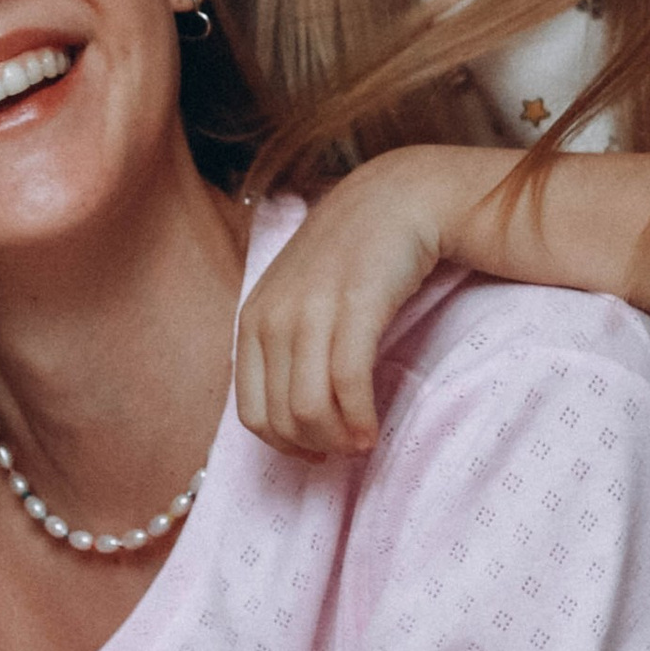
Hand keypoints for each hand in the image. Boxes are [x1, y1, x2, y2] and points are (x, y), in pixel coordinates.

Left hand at [234, 150, 473, 454]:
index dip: (285, 446)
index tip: (318, 452)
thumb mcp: (299, 298)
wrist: (397, 197)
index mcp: (253, 320)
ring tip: (364, 439)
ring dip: (340, 439)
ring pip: (309, 410)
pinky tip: (374, 427)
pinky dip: (360, 418)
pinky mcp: (354, 306)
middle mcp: (272, 317)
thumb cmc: (353, 256)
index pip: (252, 414)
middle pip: (281, 420)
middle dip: (317, 448)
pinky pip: (347, 384)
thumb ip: (284, 347)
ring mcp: (310, 310)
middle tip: (349, 447)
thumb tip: (290, 415)